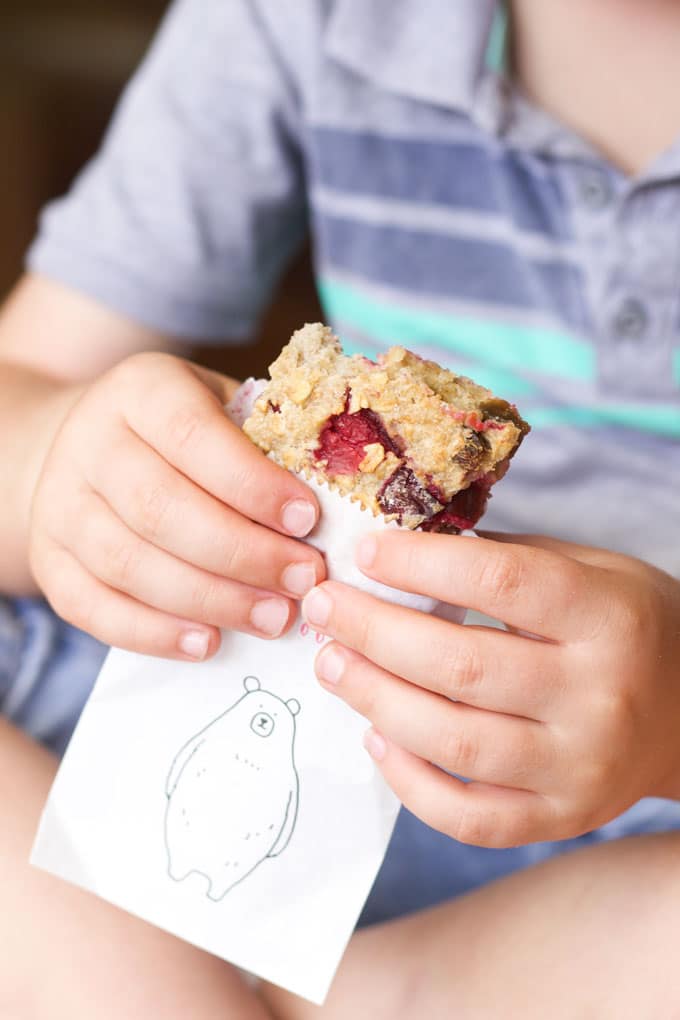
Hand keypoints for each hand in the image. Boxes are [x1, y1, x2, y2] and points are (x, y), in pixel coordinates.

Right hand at [30, 352, 324, 659]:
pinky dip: (153, 633)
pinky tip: (208, 643)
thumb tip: (343, 496)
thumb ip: (266, 441)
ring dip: (209, 600)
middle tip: (304, 581)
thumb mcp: (221, 407)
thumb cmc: (182, 433)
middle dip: (242, 554)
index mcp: (140, 390)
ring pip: (128, 564)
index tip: (308, 520)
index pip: (194, 435)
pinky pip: (93, 608)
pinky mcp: (49, 561)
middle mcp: (89, 442)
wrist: (86, 447)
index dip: (252, 483)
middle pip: (161, 508)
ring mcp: (58, 504)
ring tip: (274, 618)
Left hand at [301, 531, 679, 847]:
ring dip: (377, 700)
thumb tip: (403, 548)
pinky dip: (410, 784)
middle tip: (324, 606)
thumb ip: (507, 560)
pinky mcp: (560, 818)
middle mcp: (597, 696)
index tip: (365, 550)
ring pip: (456, 743)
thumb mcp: (590, 570)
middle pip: (463, 666)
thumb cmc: (625, 626)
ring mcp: (579, 768)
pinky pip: (470, 817)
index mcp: (606, 618)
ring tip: (331, 665)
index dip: (422, 564)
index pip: (501, 582)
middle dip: (375, 632)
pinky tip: (375, 738)